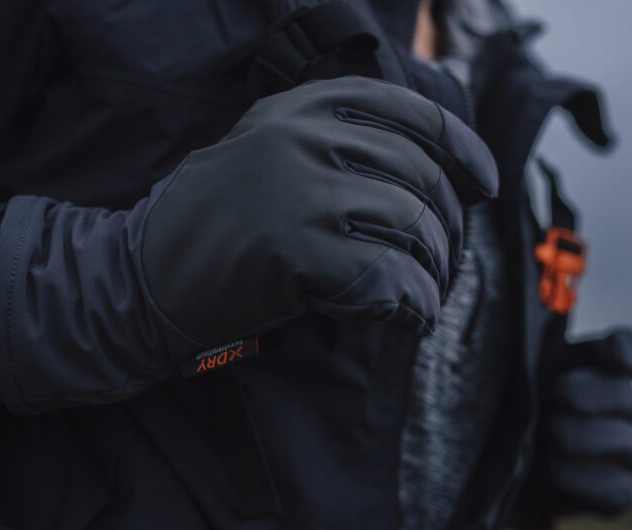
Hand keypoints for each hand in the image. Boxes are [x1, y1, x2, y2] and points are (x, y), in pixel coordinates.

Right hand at [141, 76, 498, 346]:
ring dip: (433, 274)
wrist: (145, 275)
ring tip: (419, 297)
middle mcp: (304, 137)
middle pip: (423, 177)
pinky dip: (413, 305)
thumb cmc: (217, 223)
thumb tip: (431, 164)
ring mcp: (301, 189)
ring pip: (415, 226)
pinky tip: (404, 319)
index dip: (463, 148)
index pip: (411, 113)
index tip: (485, 184)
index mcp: (303, 107)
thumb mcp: (270, 153)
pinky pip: (391, 277)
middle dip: (448, 232)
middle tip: (441, 268)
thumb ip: (335, 141)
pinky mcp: (297, 248)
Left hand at [515, 329, 631, 529]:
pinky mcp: (617, 492)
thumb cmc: (508, 406)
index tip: (616, 355)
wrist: (499, 466)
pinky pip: (620, 490)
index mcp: (594, 367)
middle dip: (593, 394)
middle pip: (625, 396)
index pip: (625, 349)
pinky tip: (557, 470)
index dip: (624, 349)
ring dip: (586, 438)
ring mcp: (624, 451)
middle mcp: (619, 407)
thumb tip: (530, 327)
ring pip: (628, 444)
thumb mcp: (511, 375)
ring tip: (551, 434)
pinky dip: (586, 479)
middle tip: (560, 394)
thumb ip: (525, 353)